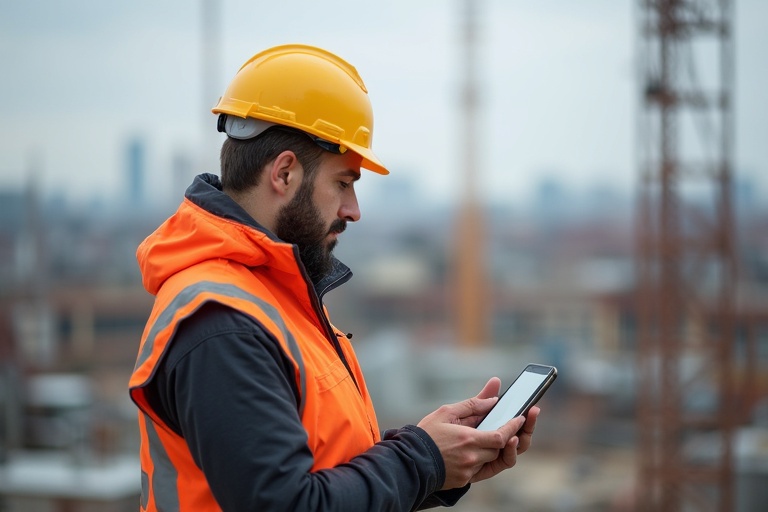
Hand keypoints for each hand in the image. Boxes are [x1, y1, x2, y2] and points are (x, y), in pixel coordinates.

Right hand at [417, 378, 537, 488]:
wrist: (409, 460)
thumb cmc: (426, 434)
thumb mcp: (447, 412)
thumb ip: (473, 405)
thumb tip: (494, 400)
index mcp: (469, 439)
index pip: (501, 436)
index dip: (513, 427)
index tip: (520, 418)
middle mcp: (471, 457)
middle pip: (498, 448)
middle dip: (500, 438)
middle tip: (501, 426)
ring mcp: (468, 471)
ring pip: (490, 459)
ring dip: (489, 449)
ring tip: (478, 438)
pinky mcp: (464, 480)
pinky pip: (480, 470)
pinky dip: (479, 459)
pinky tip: (467, 451)